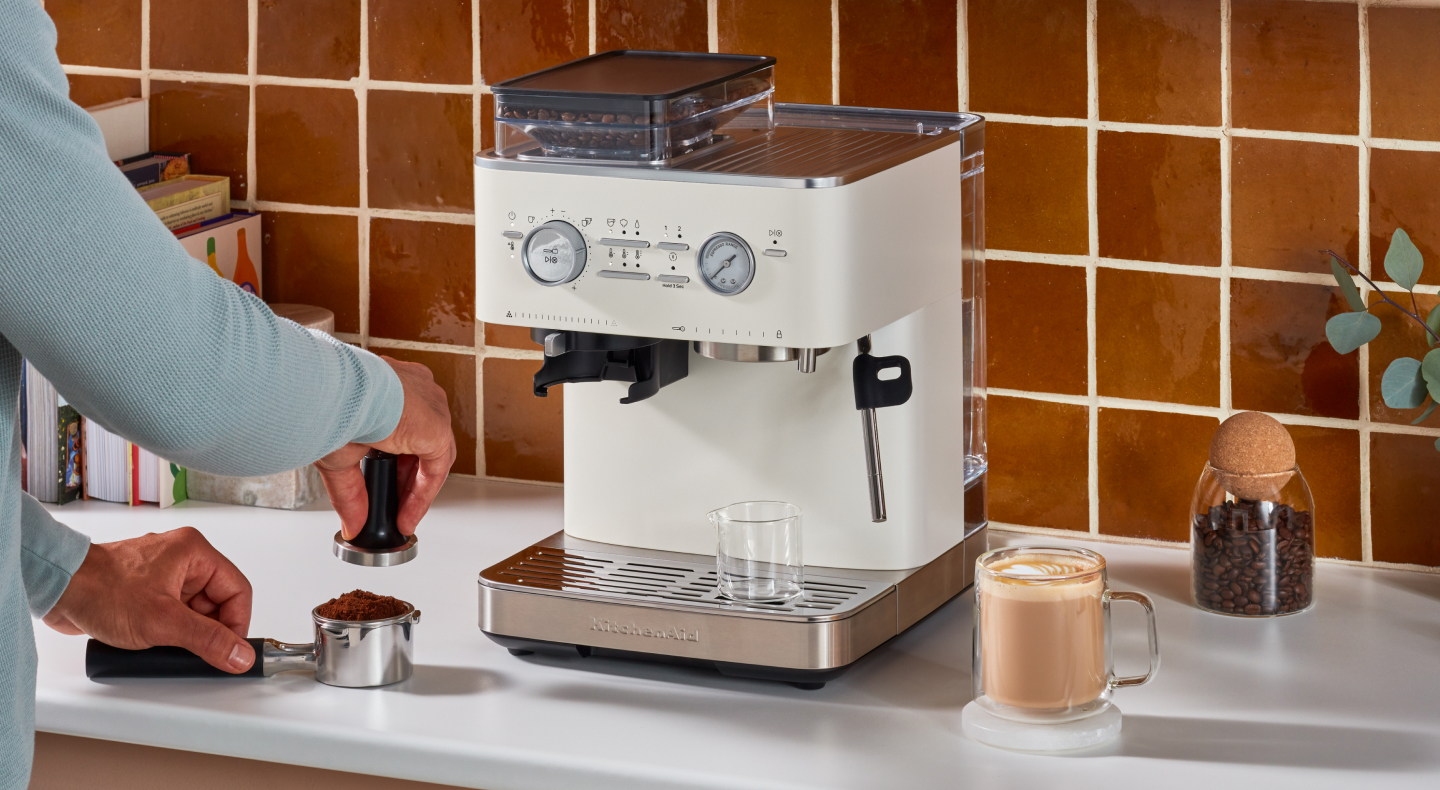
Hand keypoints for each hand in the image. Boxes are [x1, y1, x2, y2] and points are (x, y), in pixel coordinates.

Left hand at [44, 528, 254, 672]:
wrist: (56, 589)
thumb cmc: (100, 589)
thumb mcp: (163, 622)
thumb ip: (208, 640)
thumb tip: (240, 654)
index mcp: (194, 552)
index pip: (237, 590)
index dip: (237, 624)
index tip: (230, 651)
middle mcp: (182, 559)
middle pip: (217, 602)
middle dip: (208, 631)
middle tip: (197, 652)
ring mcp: (162, 576)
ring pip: (194, 611)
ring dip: (185, 633)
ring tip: (167, 645)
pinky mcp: (145, 592)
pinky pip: (172, 614)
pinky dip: (168, 632)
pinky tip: (153, 642)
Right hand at [315, 356, 455, 539]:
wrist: (336, 393)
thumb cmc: (330, 404)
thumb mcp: (339, 453)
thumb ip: (351, 491)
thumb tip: (351, 523)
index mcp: (395, 385)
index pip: (406, 426)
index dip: (396, 462)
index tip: (385, 485)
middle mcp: (418, 392)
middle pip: (422, 443)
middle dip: (406, 480)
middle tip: (392, 506)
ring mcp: (432, 408)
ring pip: (432, 457)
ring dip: (415, 491)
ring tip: (399, 517)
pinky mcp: (437, 428)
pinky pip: (436, 469)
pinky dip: (421, 495)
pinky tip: (406, 516)